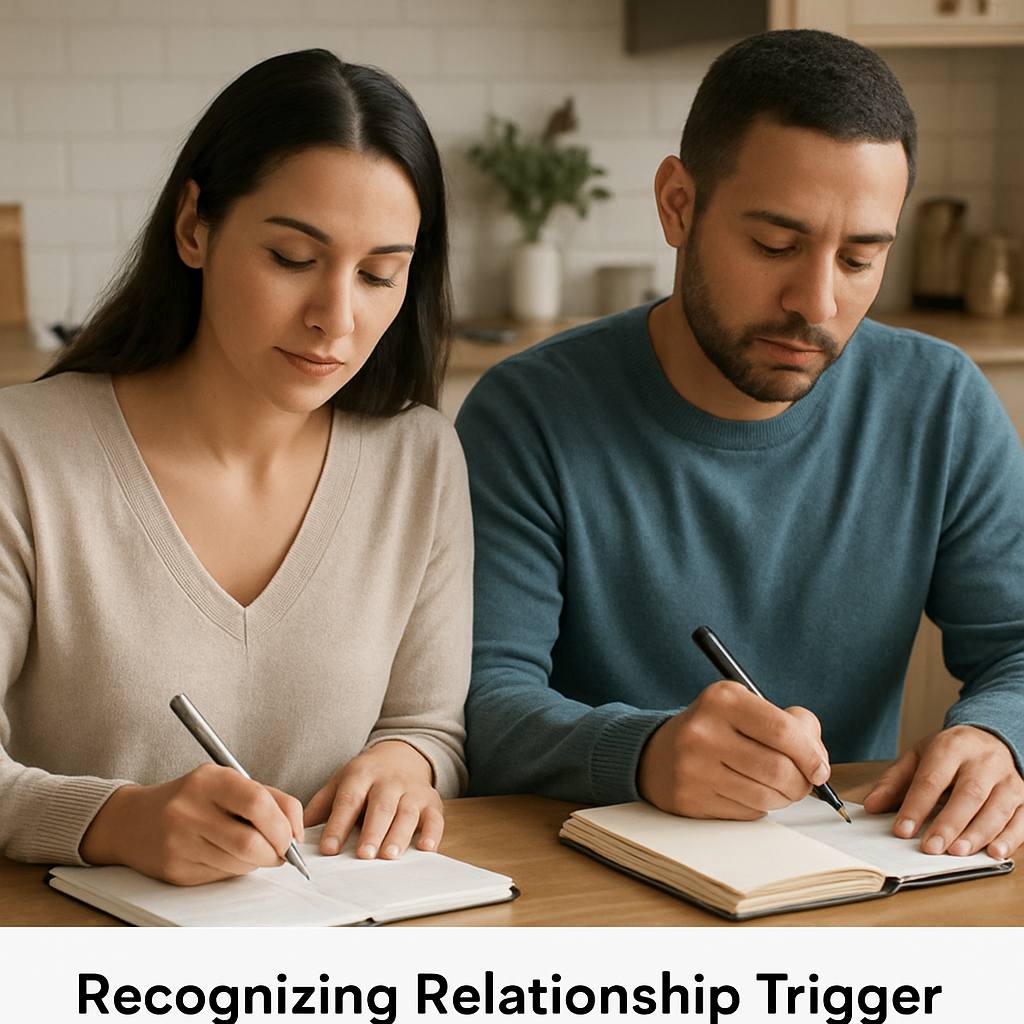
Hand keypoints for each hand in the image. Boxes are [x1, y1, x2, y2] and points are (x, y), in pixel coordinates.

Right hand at [79, 762, 303, 884]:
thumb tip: (298, 833)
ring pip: (239, 864)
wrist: (133, 820)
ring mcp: (179, 842)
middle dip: (276, 852)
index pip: (258, 803)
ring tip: (253, 851)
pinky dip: (235, 870)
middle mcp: (190, 809)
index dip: (283, 825)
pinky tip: (226, 857)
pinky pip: (221, 877)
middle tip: (280, 852)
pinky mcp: (174, 870)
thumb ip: (270, 798)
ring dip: (257, 863)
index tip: (291, 836)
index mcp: (210, 779)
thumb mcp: (228, 782)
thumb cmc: (194, 798)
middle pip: (251, 843)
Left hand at [303, 740, 442, 859]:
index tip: (329, 849)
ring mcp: (412, 790)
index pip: (348, 800)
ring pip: (407, 812)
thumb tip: (296, 833)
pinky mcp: (431, 801)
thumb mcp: (340, 782)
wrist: (402, 755)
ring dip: (399, 834)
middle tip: (364, 854)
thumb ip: (321, 807)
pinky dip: (433, 833)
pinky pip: (435, 817)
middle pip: (380, 806)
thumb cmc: (366, 778)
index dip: (338, 825)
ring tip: (389, 856)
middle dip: (373, 831)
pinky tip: (426, 848)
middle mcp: (388, 782)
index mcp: (361, 776)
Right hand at [637, 680, 830, 818]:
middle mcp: (703, 732)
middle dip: (802, 782)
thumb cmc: (718, 729)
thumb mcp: (748, 707)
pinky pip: (747, 812)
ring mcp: (693, 768)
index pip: (783, 730)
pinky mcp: (690, 799)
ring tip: (779, 787)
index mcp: (722, 700)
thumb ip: (793, 724)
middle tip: (803, 782)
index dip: (811, 754)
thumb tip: (818, 760)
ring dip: (784, 797)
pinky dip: (759, 806)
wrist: (658, 754)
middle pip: (778, 769)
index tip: (820, 768)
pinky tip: (748, 791)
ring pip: (766, 796)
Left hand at [863, 725, 1023, 858]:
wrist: (991, 737)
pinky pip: (1022, 819)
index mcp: (951, 748)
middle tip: (931, 847)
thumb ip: (894, 781)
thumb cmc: (951, 753)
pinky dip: (1011, 837)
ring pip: (997, 808)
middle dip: (949, 823)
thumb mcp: (918, 757)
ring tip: (958, 852)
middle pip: (968, 794)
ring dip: (978, 833)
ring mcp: (1008, 779)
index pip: (931, 779)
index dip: (916, 806)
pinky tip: (995, 852)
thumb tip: (872, 806)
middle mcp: (983, 762)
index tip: (901, 830)